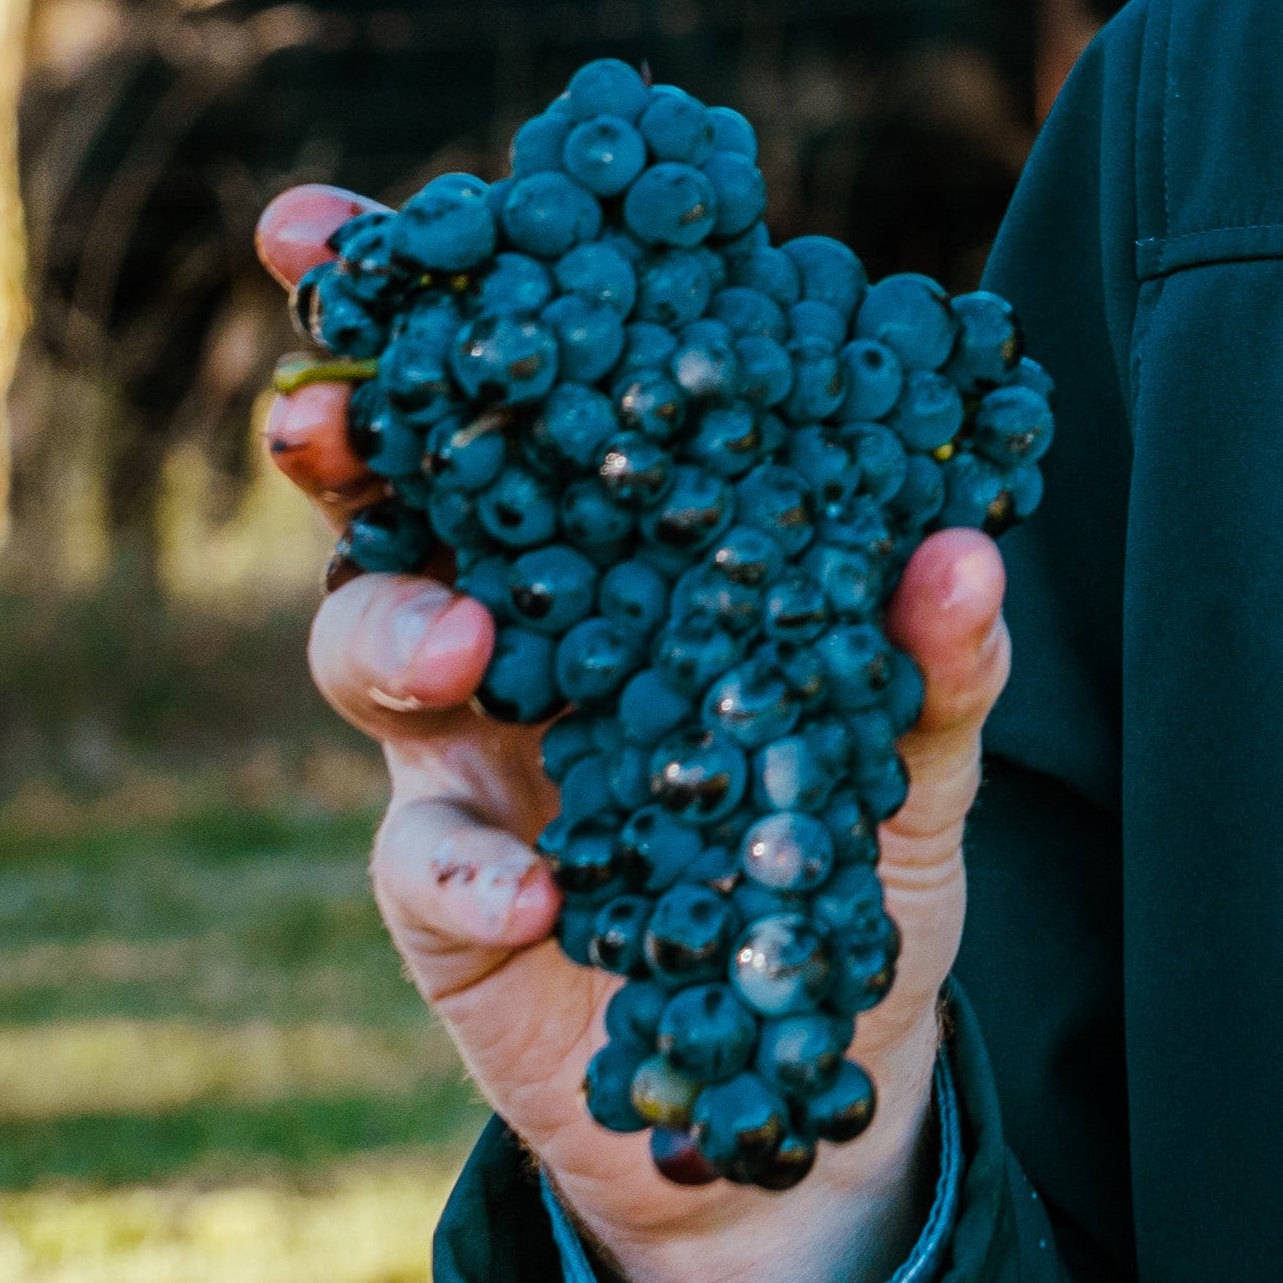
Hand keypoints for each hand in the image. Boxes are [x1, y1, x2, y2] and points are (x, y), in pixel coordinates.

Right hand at [260, 183, 1011, 1282]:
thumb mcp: (919, 744)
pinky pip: (425, 863)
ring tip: (467, 643)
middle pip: (395, 492)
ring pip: (370, 650)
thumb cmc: (851, 844)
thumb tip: (960, 555)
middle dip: (339, 427)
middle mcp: (522, 619)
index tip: (341, 221)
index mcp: (627, 536)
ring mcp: (468, 755)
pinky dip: (473, 864)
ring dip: (396, 629)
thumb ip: (939, 659)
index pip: (526, 392)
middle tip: (323, 398)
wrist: (805, 1060)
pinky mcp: (453, 898)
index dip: (429, 305)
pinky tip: (536, 879)